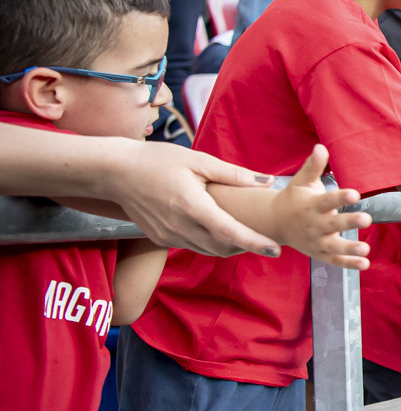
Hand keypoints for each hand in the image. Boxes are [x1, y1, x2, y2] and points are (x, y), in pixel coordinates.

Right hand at [107, 140, 281, 255]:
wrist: (115, 172)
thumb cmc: (157, 161)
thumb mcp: (198, 160)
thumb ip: (234, 174)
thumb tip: (266, 181)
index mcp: (191, 206)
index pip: (230, 232)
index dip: (255, 242)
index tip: (276, 249)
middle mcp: (179, 227)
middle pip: (222, 247)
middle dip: (247, 246)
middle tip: (267, 240)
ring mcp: (168, 236)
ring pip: (207, 251)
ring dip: (229, 247)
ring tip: (248, 237)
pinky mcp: (160, 238)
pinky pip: (192, 247)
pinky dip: (210, 244)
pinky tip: (220, 232)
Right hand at [265, 145, 371, 268]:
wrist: (275, 223)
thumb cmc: (295, 198)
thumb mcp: (301, 181)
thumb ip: (313, 166)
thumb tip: (321, 147)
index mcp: (312, 206)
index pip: (327, 201)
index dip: (341, 198)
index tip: (355, 193)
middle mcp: (314, 224)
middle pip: (332, 225)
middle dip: (349, 222)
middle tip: (366, 219)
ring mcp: (317, 241)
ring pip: (334, 247)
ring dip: (349, 249)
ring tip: (365, 249)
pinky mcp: (320, 253)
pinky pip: (334, 261)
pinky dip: (348, 264)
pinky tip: (365, 264)